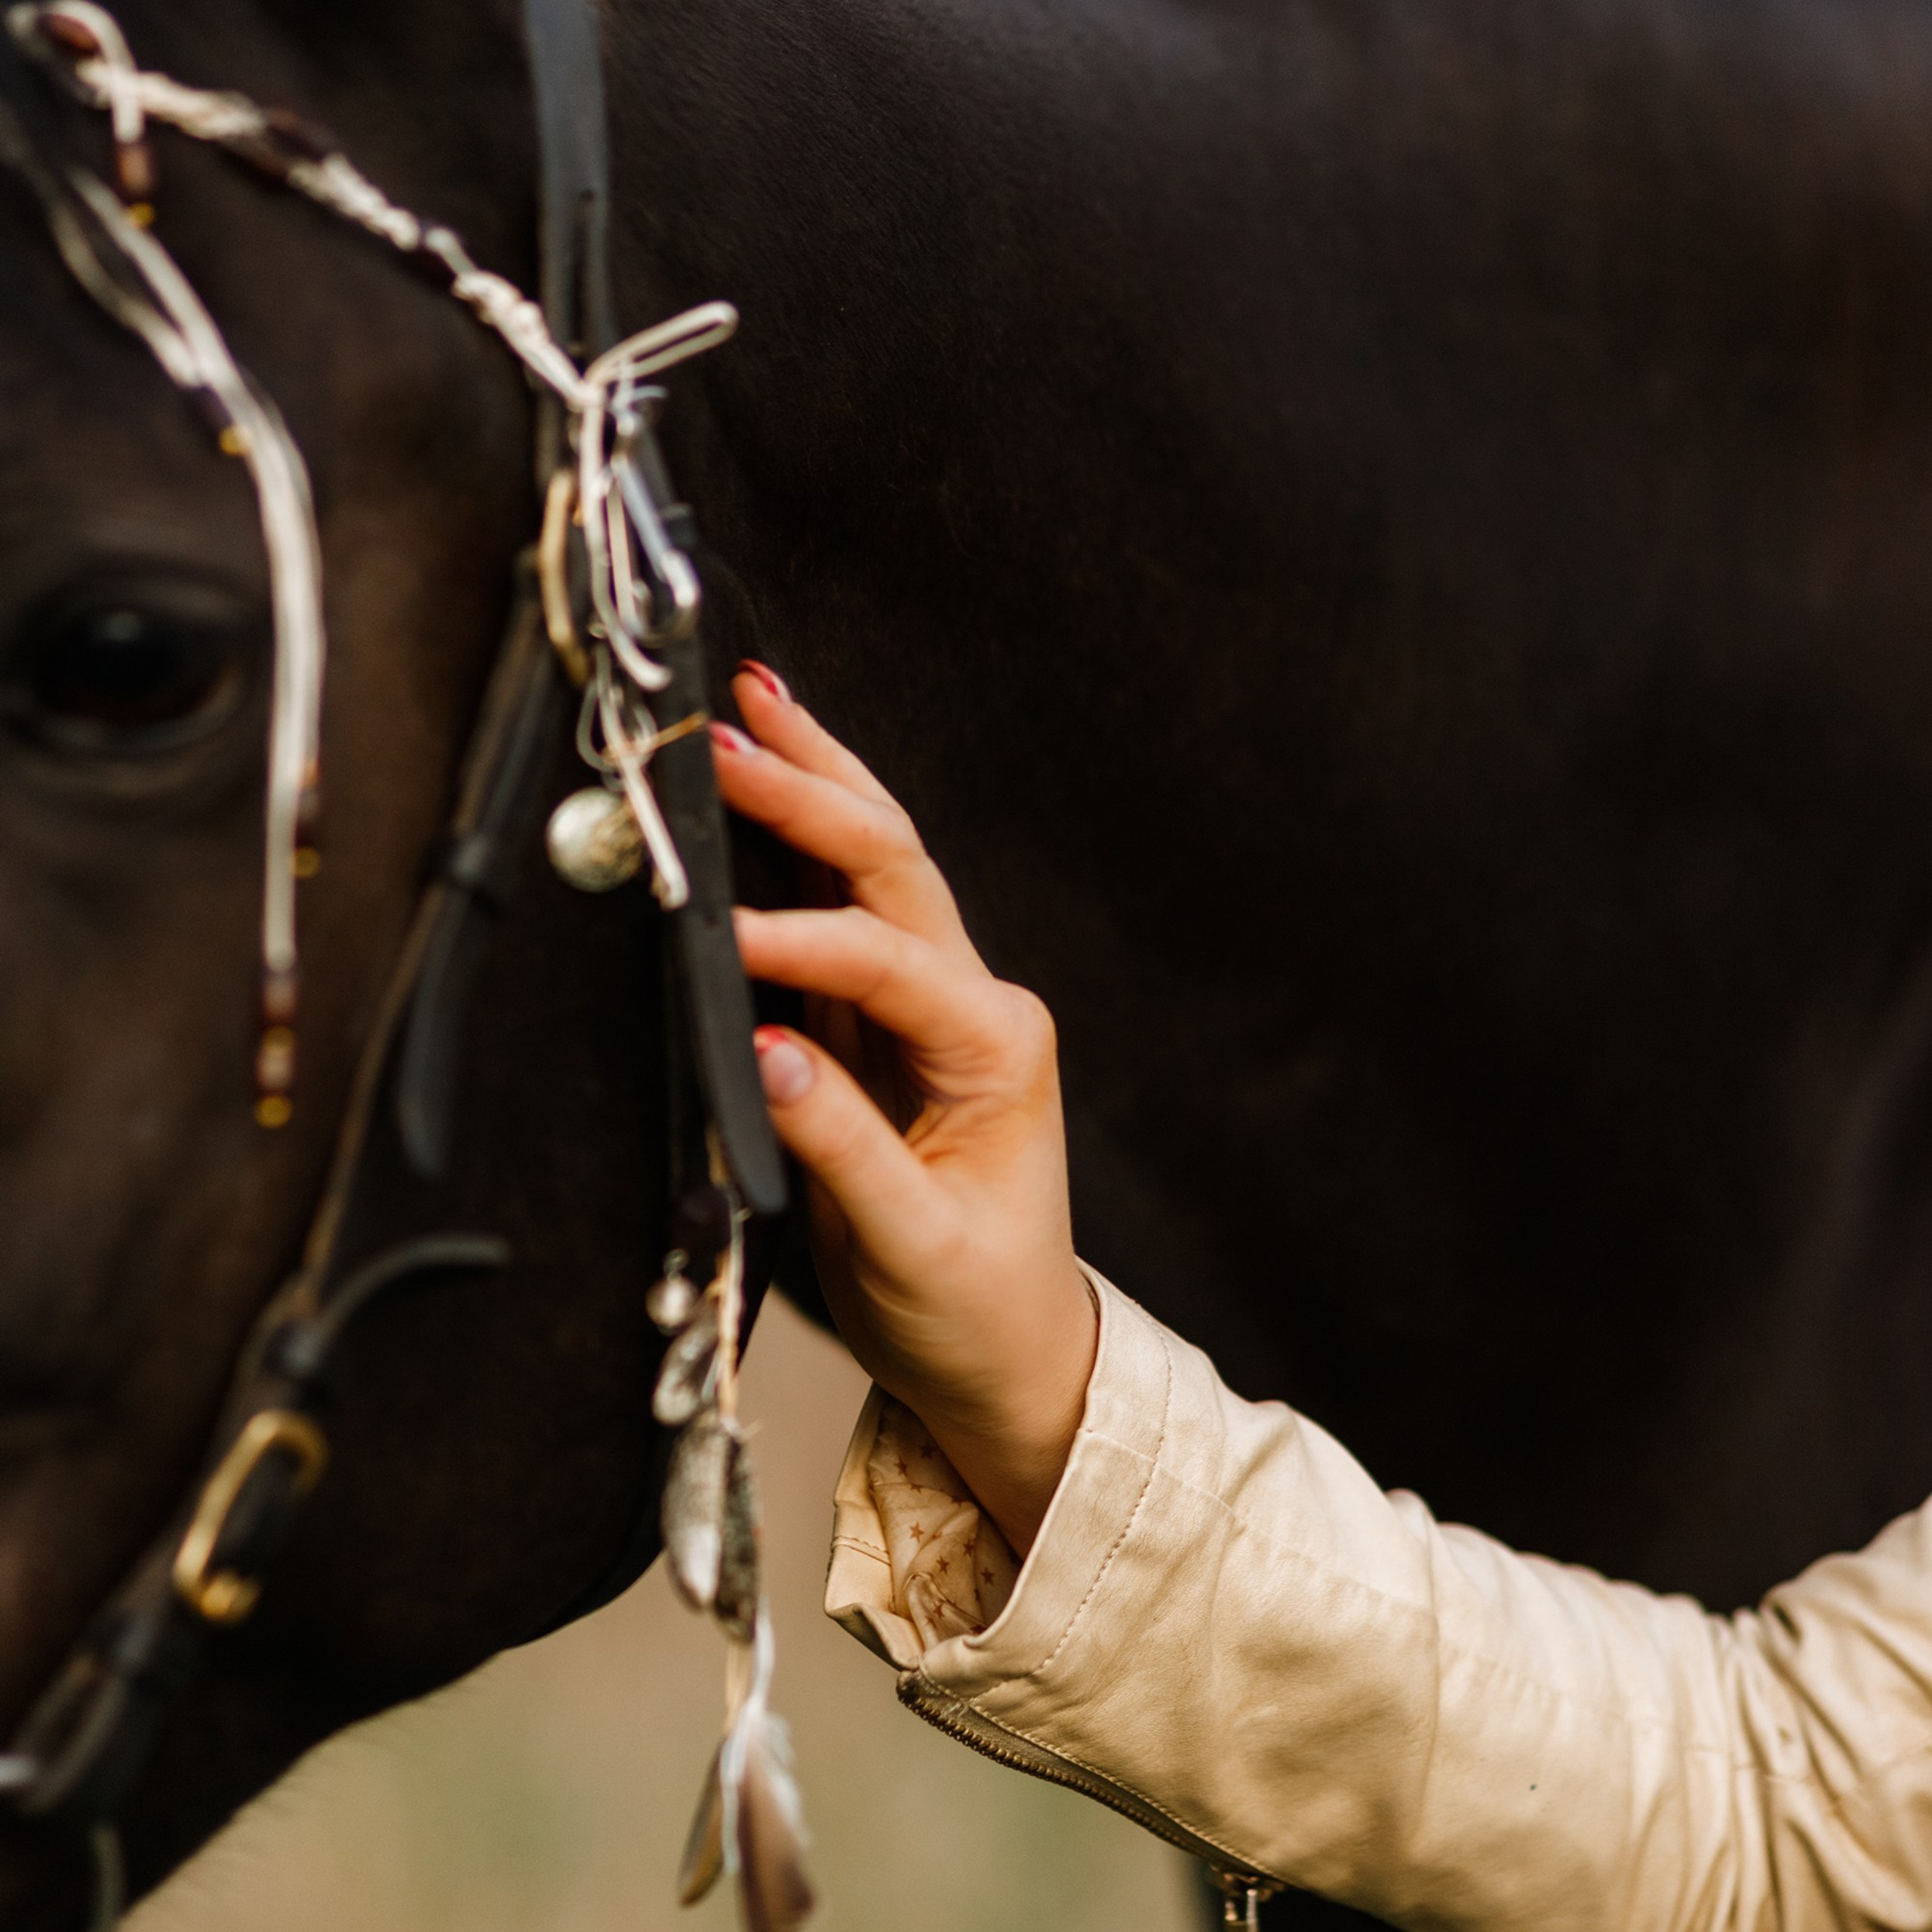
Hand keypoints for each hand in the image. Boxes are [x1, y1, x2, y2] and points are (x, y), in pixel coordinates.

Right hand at [713, 665, 1096, 1553]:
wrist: (1009, 1351)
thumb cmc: (974, 1305)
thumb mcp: (913, 1247)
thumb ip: (843, 1149)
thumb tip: (766, 1059)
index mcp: (998, 1049)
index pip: (889, 964)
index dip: (802, 946)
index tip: (719, 945)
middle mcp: (974, 1005)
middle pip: (892, 867)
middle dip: (814, 792)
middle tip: (733, 732)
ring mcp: (932, 1003)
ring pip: (873, 866)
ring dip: (816, 784)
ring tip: (758, 703)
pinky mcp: (884, 1021)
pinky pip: (841, 912)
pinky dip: (799, 846)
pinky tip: (769, 791)